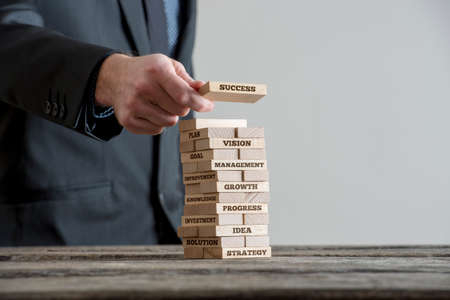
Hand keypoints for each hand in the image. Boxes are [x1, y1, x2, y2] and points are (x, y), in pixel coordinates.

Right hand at [95, 53, 213, 134]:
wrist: (115, 76)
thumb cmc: (148, 70)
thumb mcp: (168, 66)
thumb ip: (187, 80)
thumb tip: (204, 90)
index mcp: (157, 70)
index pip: (183, 94)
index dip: (199, 103)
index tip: (208, 106)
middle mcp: (143, 87)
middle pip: (179, 110)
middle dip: (183, 106)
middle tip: (174, 98)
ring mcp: (133, 105)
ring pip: (169, 122)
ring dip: (170, 115)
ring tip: (160, 103)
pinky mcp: (127, 119)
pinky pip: (157, 130)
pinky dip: (158, 123)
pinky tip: (150, 110)